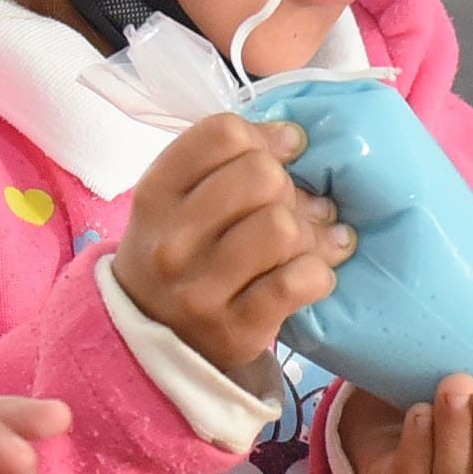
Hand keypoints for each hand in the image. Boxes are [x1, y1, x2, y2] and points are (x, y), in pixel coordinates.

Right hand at [116, 113, 347, 386]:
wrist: (155, 339)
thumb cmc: (179, 253)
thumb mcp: (179, 200)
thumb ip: (227, 162)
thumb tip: (296, 140)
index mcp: (156, 194)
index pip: (223, 134)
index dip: (263, 138)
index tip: (279, 155)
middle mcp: (172, 240)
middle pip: (260, 175)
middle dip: (286, 188)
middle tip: (286, 209)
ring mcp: (201, 290)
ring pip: (283, 227)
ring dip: (305, 234)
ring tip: (300, 246)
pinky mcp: (237, 328)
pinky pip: (299, 280)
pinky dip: (318, 272)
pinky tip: (313, 273)